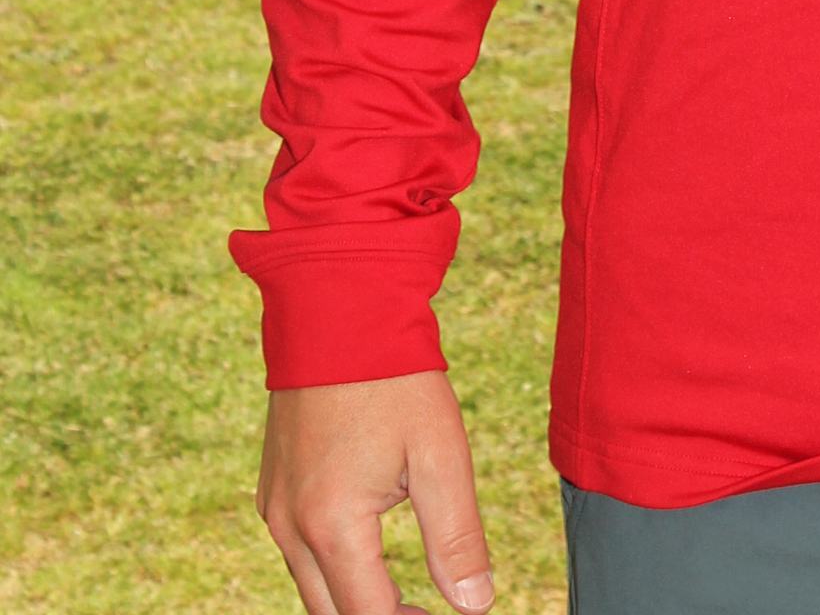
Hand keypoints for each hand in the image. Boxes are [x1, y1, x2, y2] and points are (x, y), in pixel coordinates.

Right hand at [257, 372, 495, 614]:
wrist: (340, 309)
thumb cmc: (395, 378)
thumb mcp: (441, 455)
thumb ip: (457, 538)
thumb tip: (474, 604)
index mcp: (332, 526)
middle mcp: (290, 526)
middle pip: (332, 613)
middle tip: (428, 612)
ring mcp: (274, 506)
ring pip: (310, 586)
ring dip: (353, 596)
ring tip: (407, 596)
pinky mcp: (271, 486)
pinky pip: (297, 549)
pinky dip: (331, 564)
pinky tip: (367, 548)